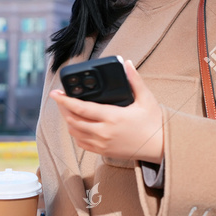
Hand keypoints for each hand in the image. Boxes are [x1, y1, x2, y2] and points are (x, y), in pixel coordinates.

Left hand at [49, 58, 164, 163]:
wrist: (159, 147)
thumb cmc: (154, 123)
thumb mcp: (146, 99)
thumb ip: (135, 80)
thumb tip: (127, 64)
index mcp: (113, 117)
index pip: (82, 108)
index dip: (65, 100)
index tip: (55, 93)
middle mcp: (104, 132)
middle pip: (73, 120)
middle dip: (63, 108)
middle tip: (60, 98)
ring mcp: (102, 143)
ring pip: (75, 132)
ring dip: (68, 120)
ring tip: (67, 109)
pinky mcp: (103, 151)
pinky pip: (82, 143)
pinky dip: (75, 133)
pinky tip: (77, 125)